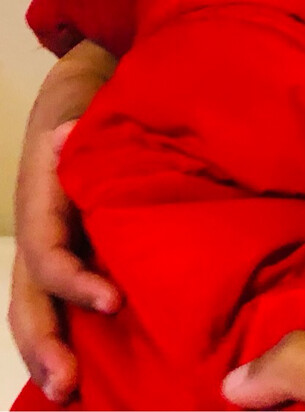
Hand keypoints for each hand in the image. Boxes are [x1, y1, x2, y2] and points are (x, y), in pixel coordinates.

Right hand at [9, 42, 120, 400]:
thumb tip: (62, 138)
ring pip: (39, 304)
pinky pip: (63, 295)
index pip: (47, 252)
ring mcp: (54, 241)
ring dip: (50, 348)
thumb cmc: (99, 98)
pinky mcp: (77, 248)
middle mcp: (42, 226)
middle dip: (44, 341)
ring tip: (70, 392)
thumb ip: (82, 127)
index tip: (111, 301)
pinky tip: (92, 369)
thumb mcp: (92, 105)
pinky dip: (70, 330)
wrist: (91, 87)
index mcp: (45, 195)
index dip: (72, 280)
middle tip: (68, 385)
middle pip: (30, 294)